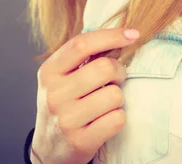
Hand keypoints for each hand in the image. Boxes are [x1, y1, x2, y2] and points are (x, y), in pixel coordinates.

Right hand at [31, 27, 139, 163]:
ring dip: (117, 98)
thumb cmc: (63, 102)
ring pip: (115, 95)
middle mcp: (55, 94)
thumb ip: (83, 56)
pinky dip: (117, 118)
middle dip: (119, 71)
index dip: (111, 35)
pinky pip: (117, 119)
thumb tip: (122, 35)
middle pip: (104, 68)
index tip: (132, 34)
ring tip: (104, 103)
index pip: (82, 44)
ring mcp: (66, 119)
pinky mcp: (81, 142)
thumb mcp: (61, 76)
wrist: (48, 148)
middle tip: (114, 79)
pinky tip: (104, 120)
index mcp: (49, 71)